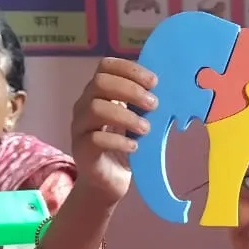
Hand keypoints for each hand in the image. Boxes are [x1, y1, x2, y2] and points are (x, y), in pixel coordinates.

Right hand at [71, 57, 157, 202]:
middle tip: (154, 105)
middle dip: (130, 90)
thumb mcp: (136, 120)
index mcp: (99, 92)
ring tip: (146, 129)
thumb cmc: (124, 145)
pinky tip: (135, 148)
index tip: (154, 82)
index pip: (105, 66)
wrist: (109, 181)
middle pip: (100, 83)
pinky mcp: (82, 149)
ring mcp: (80, 126)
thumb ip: (143, 104)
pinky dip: (119, 141)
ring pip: (95, 108)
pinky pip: (95, 139)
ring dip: (126, 116)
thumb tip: (168, 89)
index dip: (129, 69)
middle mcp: (85, 104)